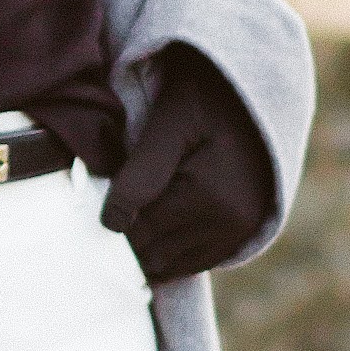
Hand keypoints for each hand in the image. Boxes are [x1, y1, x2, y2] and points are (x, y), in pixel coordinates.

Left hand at [102, 48, 277, 285]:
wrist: (256, 86)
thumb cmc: (207, 95)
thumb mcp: (168, 123)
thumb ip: (141, 173)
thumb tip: (111, 224)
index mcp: (212, 198)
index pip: (142, 233)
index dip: (111, 221)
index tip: (93, 203)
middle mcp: (232, 225)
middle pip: (156, 254)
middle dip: (129, 235)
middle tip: (113, 204)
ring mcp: (243, 233)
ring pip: (174, 264)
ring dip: (150, 244)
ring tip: (138, 208)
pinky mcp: (246, 233)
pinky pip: (196, 261)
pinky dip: (172, 249)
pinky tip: (159, 222)